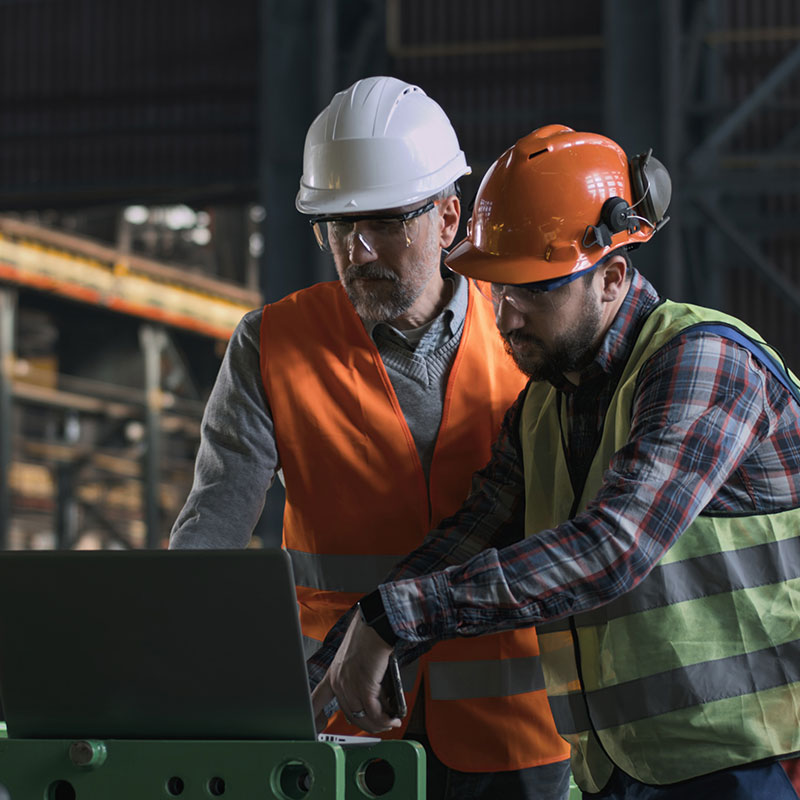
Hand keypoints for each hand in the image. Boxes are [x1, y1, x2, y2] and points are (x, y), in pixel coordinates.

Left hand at [311, 612, 400, 732]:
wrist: (376, 624)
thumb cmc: (368, 635)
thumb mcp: (354, 658)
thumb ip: (357, 677)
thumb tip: (374, 698)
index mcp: (332, 674)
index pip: (315, 701)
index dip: (315, 718)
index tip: (319, 727)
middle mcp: (338, 681)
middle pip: (349, 715)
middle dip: (367, 724)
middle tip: (381, 722)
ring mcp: (349, 685)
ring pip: (362, 717)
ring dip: (379, 724)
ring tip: (391, 721)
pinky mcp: (365, 686)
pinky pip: (374, 713)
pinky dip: (385, 719)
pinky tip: (393, 718)